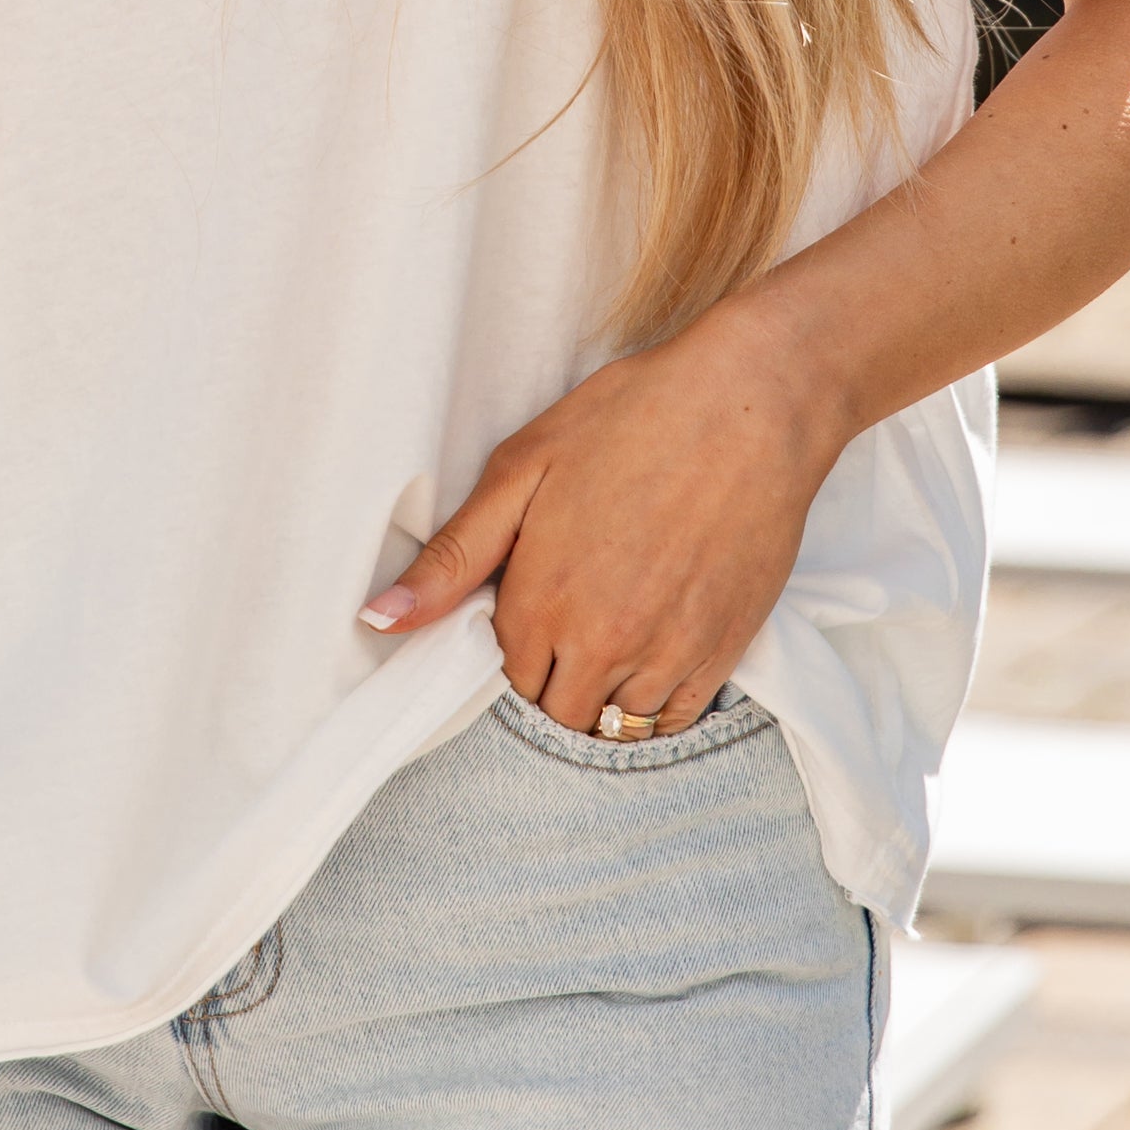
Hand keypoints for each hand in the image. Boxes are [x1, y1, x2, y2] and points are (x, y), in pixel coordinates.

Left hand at [357, 290, 840, 731]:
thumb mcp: (522, 468)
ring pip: (615, 728)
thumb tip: (377, 620)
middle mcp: (602, 644)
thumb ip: (451, 557)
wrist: (751, 401)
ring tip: (609, 640)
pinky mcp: (724, 651)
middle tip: (567, 630)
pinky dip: (656, 706)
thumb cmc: (632, 418)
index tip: (528, 615)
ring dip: (602, 700)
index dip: (512, 651)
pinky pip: (674, 721)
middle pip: (557, 716)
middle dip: (553, 685)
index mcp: (541, 602)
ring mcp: (667, 654)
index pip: (505, 681)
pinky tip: (652, 657)